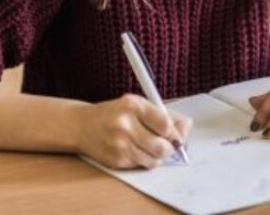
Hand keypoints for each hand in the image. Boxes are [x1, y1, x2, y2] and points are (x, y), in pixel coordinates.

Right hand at [74, 94, 191, 168]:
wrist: (83, 125)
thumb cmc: (116, 112)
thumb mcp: (138, 104)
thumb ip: (162, 114)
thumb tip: (186, 127)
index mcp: (133, 106)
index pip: (164, 124)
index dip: (176, 132)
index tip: (178, 133)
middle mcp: (125, 125)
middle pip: (161, 146)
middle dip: (171, 148)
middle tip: (171, 145)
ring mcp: (119, 145)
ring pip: (153, 159)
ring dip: (160, 156)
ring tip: (156, 147)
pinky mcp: (115, 160)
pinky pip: (141, 165)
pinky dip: (146, 160)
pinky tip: (142, 151)